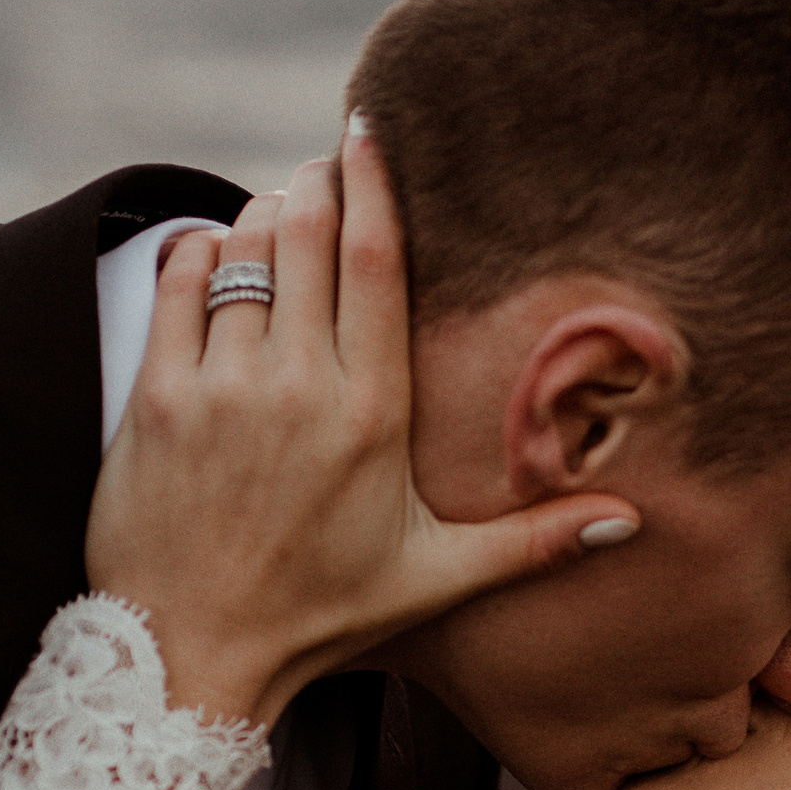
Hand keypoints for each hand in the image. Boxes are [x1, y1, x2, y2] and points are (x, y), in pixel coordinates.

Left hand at [83, 131, 638, 730]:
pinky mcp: (158, 400)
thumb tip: (632, 524)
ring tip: (281, 214)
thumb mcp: (435, 578)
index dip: (376, 184)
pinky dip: (199, 251)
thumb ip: (535, 541)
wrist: (192, 657)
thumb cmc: (318, 617)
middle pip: (310, 233)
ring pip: (245, 250)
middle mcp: (300, 390)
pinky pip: (179, 283)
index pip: (377, 264)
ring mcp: (222, 390)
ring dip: (263, 216)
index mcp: (373, 416)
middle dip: (317, 182)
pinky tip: (217, 252)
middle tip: (324, 167)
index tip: (371, 132)